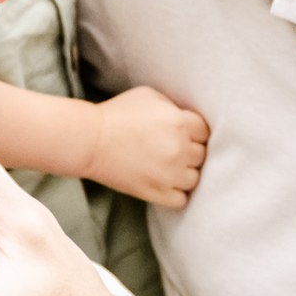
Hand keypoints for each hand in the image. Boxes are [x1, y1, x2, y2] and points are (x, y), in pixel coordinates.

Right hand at [85, 86, 209, 207]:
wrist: (90, 141)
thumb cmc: (117, 114)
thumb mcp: (150, 96)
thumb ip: (174, 107)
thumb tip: (187, 119)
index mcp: (181, 122)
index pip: (206, 132)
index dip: (195, 133)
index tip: (184, 134)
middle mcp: (180, 149)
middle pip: (202, 155)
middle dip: (190, 152)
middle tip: (173, 150)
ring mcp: (170, 174)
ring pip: (195, 179)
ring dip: (185, 173)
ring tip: (169, 168)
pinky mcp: (157, 193)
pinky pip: (182, 199)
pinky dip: (176, 193)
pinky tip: (166, 184)